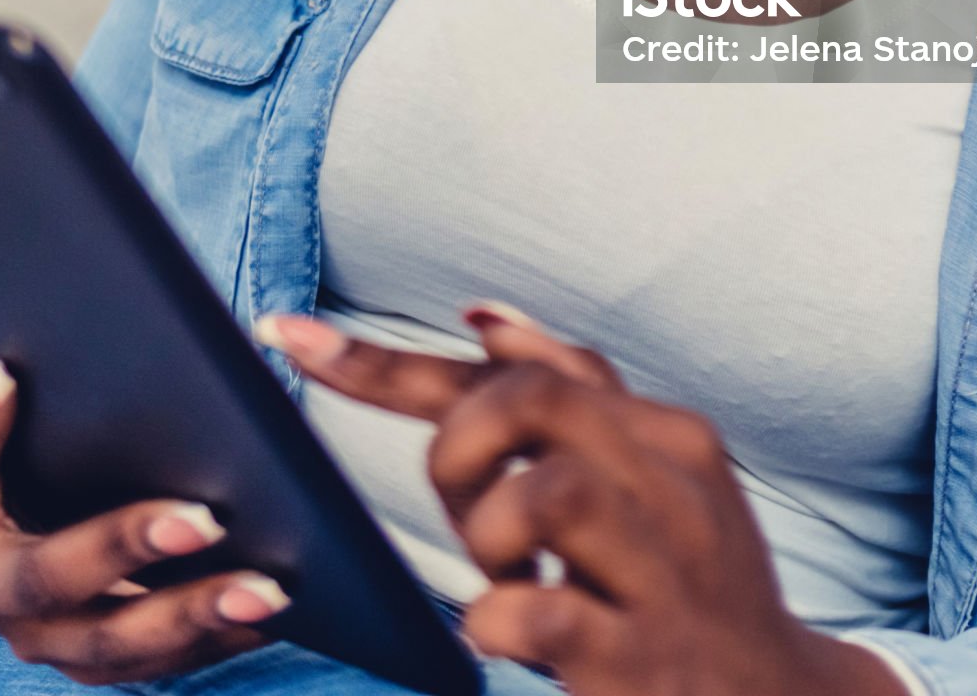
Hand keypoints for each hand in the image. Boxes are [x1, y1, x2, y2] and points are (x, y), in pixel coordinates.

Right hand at [0, 337, 289, 684]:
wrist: (18, 538)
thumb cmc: (17, 454)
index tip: (1, 373)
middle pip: (44, 576)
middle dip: (122, 547)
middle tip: (200, 517)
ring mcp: (38, 638)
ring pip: (111, 642)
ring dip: (190, 615)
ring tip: (261, 586)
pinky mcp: (94, 663)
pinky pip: (157, 664)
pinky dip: (214, 638)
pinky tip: (269, 610)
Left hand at [257, 306, 906, 695]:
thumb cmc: (689, 584)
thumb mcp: (652, 480)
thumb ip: (572, 397)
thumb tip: (485, 317)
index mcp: (663, 433)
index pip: (517, 366)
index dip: (387, 358)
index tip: (287, 337)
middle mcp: (671, 485)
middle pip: (529, 400)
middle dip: (457, 444)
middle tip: (465, 508)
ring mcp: (662, 573)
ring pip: (541, 493)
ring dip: (487, 535)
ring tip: (505, 575)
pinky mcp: (642, 659)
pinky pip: (535, 613)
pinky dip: (492, 617)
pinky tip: (509, 630)